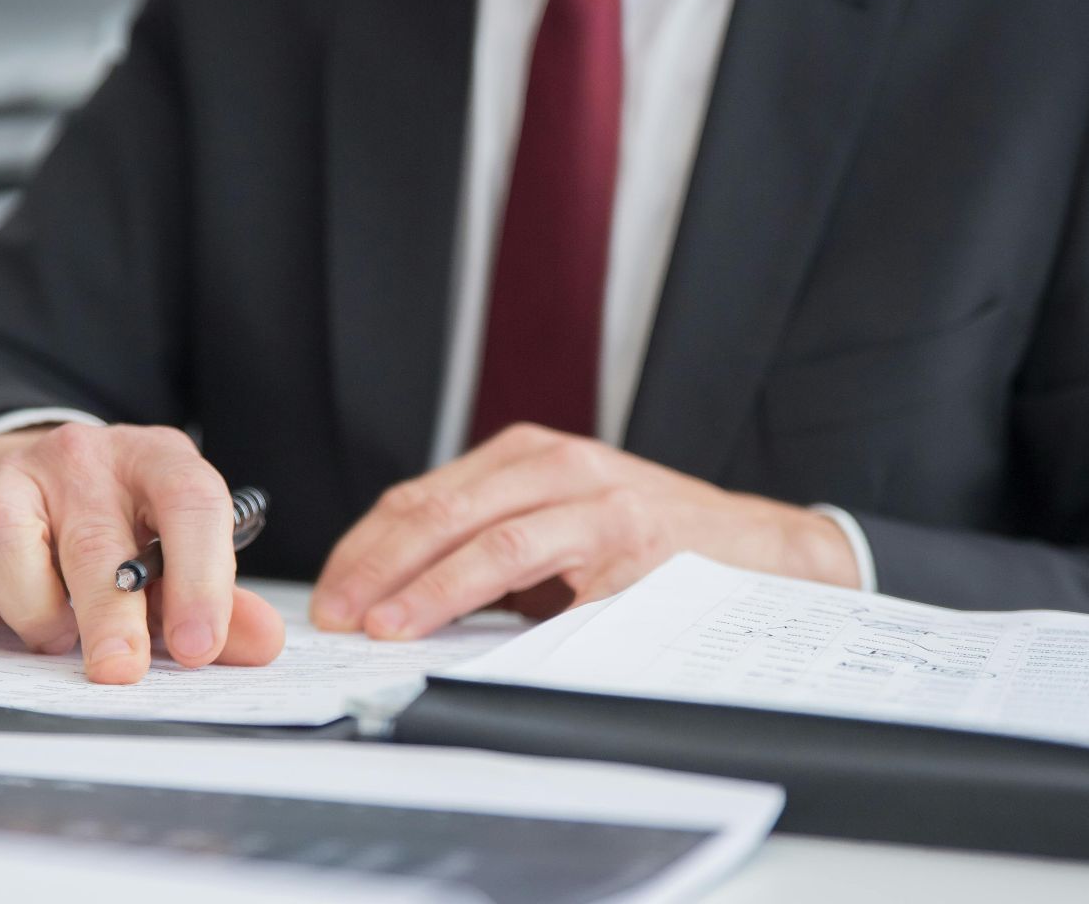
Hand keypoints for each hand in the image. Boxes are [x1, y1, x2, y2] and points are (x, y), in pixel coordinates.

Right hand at [0, 422, 285, 682]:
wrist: (42, 478)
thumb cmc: (123, 526)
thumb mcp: (180, 551)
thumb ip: (219, 602)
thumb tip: (263, 643)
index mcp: (157, 461)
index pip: (191, 503)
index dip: (202, 578)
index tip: (200, 646)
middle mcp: (83, 459)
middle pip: (95, 539)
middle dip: (109, 617)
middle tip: (120, 671)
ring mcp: (11, 477)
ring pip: (4, 537)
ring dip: (32, 606)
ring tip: (57, 636)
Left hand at [310, 423, 857, 638]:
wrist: (760, 550)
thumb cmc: (651, 545)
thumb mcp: (561, 527)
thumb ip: (491, 549)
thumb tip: (395, 601)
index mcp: (527, 455)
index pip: (420, 498)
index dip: (364, 547)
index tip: (329, 593)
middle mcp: (556, 464)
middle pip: (438, 510)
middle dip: (374, 567)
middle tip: (335, 614)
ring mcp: (595, 500)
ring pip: (488, 538)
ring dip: (425, 587)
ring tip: (382, 626)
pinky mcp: (630, 544)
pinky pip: (550, 576)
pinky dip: (496, 603)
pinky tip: (465, 633)